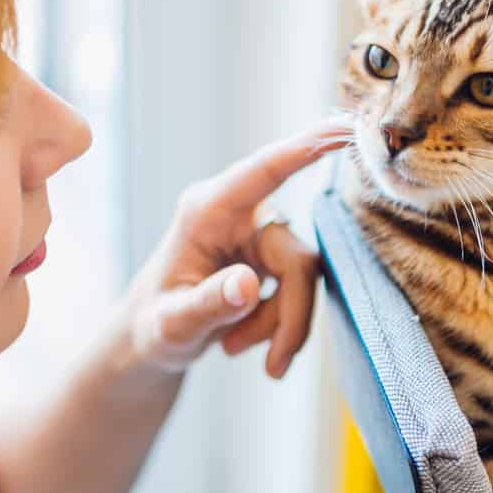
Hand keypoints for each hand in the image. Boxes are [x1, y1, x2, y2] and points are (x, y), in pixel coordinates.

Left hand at [124, 121, 349, 376]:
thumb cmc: (151, 327)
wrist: (151, 342)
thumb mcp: (172, 324)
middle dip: (289, 315)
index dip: (305, 148)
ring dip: (279, 325)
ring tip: (234, 350)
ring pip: (302, 278)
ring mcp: (256, 235)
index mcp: (206, 211)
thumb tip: (249, 284)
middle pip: (296, 256)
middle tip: (271, 365)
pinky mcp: (270, 257)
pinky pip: (298, 291)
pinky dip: (279, 326)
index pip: (263, 171)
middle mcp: (236, 215)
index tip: (342, 127)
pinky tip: (244, 343)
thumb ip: (208, 304)